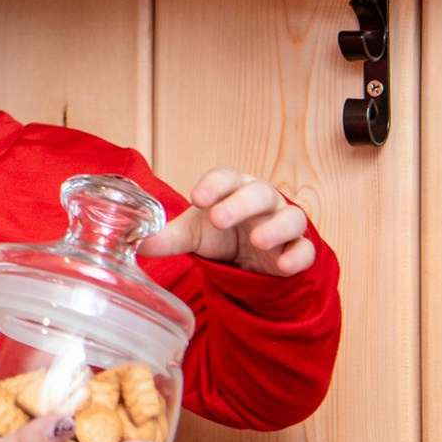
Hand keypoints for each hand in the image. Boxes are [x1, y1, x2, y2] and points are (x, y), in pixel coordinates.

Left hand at [139, 169, 313, 276]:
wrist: (248, 258)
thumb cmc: (221, 232)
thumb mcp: (193, 234)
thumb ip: (167, 237)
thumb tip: (136, 243)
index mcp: (234, 188)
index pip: (226, 177)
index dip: (213, 185)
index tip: (196, 198)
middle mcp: (263, 201)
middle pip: (259, 193)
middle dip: (240, 204)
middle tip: (218, 218)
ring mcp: (283, 224)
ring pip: (290, 217)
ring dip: (275, 227)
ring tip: (257, 240)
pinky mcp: (297, 250)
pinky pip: (305, 250)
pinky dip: (297, 256)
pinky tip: (283, 265)